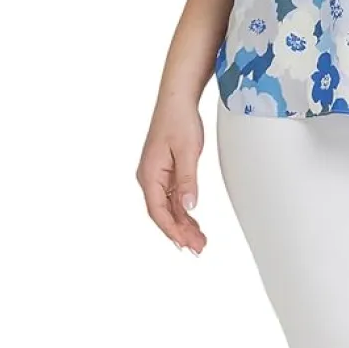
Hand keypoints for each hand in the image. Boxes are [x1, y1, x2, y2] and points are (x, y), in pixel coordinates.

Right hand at [136, 95, 207, 255]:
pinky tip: (192, 221)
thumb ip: (188, 180)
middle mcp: (149, 177)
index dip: (172, 230)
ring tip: (199, 240)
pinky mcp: (165, 170)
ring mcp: (156, 175)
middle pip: (163, 213)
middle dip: (180, 232)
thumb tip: (189, 207)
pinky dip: (183, 209)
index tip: (185, 244)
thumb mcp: (188, 151)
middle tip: (198, 247)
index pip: (158, 211)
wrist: (177, 99)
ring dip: (182, 223)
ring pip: (168, 206)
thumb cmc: (179, 120)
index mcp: (149, 175)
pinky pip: (172, 196)